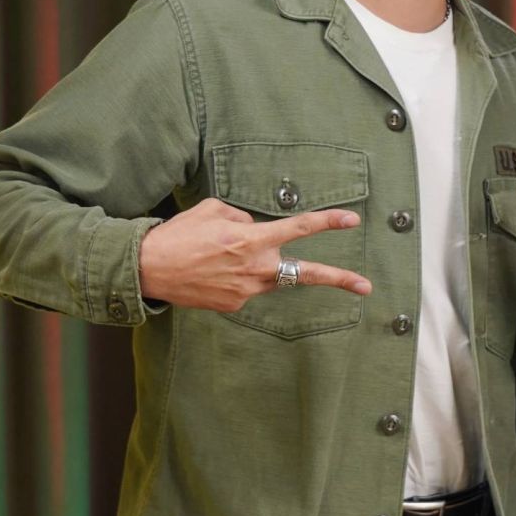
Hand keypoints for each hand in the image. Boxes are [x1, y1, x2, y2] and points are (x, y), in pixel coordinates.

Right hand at [138, 198, 371, 311]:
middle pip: (305, 272)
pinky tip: (209, 271)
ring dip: (258, 266)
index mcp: (252, 239)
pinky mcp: (234, 306)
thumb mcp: (212, 210)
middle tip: (366, 286)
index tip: (351, 220)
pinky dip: (234, 276)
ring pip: (268, 275)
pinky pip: (246, 286)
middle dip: (338, 279)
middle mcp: (256, 268)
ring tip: (220, 257)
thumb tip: (255, 228)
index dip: (327, 222)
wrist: (149, 269)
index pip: (299, 227)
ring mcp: (247, 291)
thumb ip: (242, 217)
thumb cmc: (179, 235)